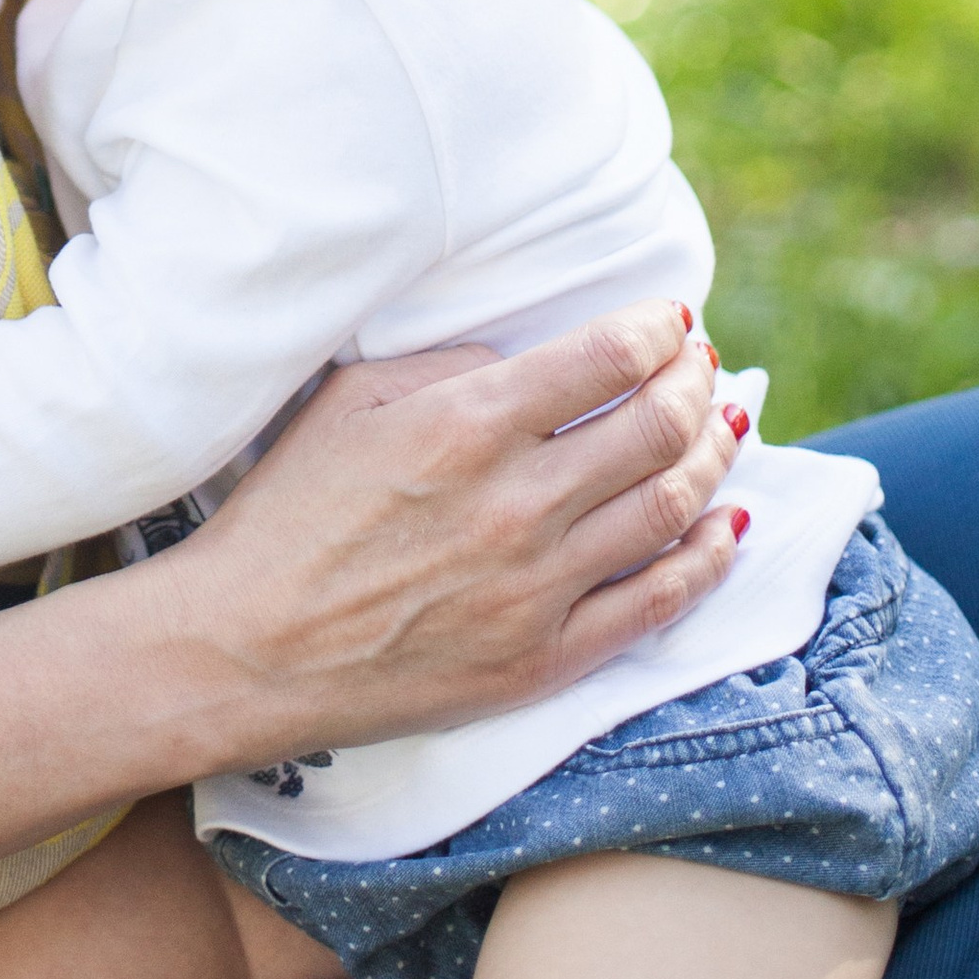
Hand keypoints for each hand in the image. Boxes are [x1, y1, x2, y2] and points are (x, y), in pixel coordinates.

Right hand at [143, 301, 744, 775]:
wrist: (250, 647)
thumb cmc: (290, 511)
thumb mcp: (353, 402)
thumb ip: (452, 367)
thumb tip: (538, 361)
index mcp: (467, 425)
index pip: (606, 359)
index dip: (657, 330)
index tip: (672, 320)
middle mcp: (517, 503)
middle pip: (656, 428)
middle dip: (696, 383)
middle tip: (707, 364)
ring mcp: (538, 588)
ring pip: (670, 509)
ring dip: (714, 457)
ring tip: (727, 423)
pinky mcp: (544, 658)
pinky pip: (656, 603)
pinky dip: (707, 558)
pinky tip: (727, 524)